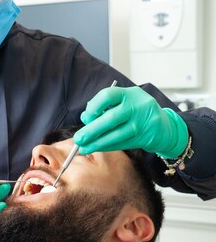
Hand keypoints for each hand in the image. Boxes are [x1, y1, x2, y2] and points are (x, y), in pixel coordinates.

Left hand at [73, 85, 187, 157]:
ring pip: (116, 134)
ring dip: (98, 143)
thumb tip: (85, 118)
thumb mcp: (123, 103)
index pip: (107, 96)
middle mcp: (137, 106)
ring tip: (84, 148)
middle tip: (78, 139)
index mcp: (129, 93)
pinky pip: (122, 143)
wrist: (163, 125)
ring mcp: (143, 122)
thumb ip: (105, 108)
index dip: (93, 107)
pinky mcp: (146, 137)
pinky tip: (97, 148)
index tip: (85, 118)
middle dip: (91, 131)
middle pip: (111, 118)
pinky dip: (108, 147)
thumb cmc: (136, 112)